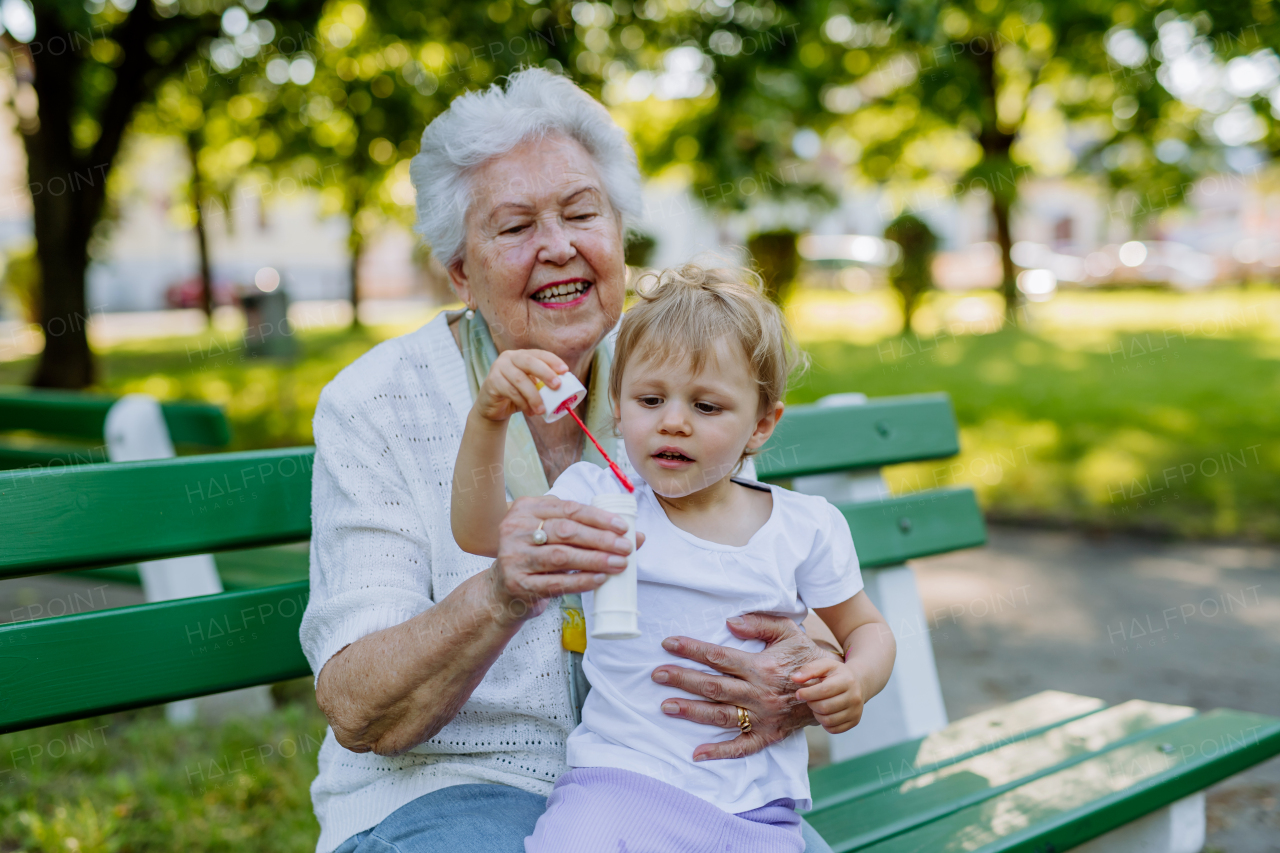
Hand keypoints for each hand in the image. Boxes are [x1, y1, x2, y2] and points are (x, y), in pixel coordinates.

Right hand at [474, 349, 567, 422]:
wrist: (493, 407)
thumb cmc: (517, 395)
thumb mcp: (532, 387)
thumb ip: (543, 385)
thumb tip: (566, 390)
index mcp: (522, 355)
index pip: (539, 354)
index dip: (552, 361)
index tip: (565, 371)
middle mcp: (509, 358)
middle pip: (529, 362)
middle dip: (545, 373)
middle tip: (557, 386)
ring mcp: (498, 368)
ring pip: (520, 380)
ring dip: (534, 396)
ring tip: (542, 410)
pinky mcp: (492, 382)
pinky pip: (510, 392)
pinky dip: (523, 403)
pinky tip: (530, 412)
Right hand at [488, 495, 644, 622]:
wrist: (503, 591)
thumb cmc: (537, 557)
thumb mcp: (554, 537)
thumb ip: (588, 530)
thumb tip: (637, 535)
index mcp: (526, 509)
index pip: (568, 508)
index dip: (598, 517)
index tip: (622, 527)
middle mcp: (515, 529)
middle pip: (565, 531)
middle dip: (600, 538)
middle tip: (625, 547)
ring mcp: (514, 557)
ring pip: (561, 556)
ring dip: (595, 560)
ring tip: (619, 563)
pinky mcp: (517, 583)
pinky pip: (556, 582)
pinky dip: (581, 581)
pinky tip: (600, 579)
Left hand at [651, 613, 840, 760]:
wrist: (832, 690)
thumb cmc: (805, 657)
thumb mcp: (789, 631)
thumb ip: (760, 623)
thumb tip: (730, 622)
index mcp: (761, 667)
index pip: (719, 656)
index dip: (691, 649)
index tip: (668, 644)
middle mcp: (759, 693)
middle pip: (713, 686)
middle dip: (682, 679)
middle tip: (656, 674)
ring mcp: (762, 717)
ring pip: (720, 715)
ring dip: (691, 711)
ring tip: (665, 705)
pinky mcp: (768, 735)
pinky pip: (742, 746)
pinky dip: (720, 752)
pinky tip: (696, 753)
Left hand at [791, 656, 864, 733]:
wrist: (859, 683)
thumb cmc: (838, 674)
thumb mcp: (825, 665)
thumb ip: (809, 669)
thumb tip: (795, 678)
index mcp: (847, 680)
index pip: (824, 691)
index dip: (808, 694)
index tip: (799, 694)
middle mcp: (854, 697)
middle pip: (825, 707)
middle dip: (812, 704)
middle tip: (810, 698)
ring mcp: (856, 711)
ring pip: (828, 720)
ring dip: (817, 714)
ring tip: (817, 705)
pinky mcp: (854, 721)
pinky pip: (834, 729)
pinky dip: (824, 723)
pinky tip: (824, 713)